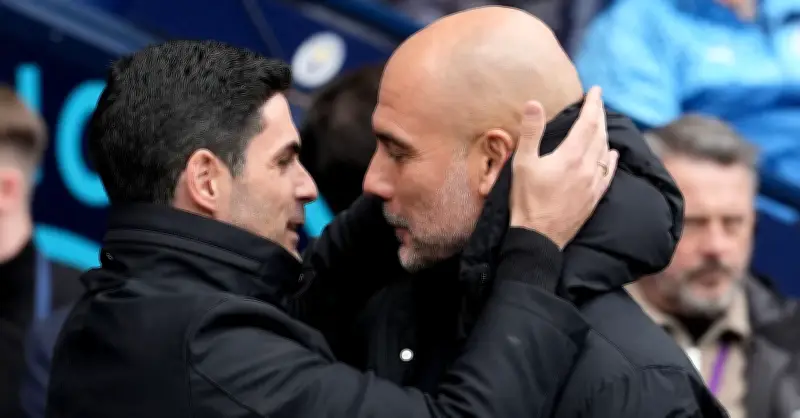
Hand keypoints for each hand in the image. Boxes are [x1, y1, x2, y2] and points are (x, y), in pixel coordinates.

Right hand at [509, 86, 618, 248]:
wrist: (540, 237)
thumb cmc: (527, 200)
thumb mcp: (523, 163)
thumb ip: (531, 132)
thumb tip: (534, 103)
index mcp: (571, 156)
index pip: (588, 122)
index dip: (593, 104)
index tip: (596, 90)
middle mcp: (588, 168)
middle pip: (600, 134)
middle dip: (599, 115)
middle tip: (598, 101)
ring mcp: (593, 184)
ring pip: (605, 152)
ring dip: (604, 134)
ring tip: (601, 124)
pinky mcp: (594, 198)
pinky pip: (609, 173)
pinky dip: (611, 159)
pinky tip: (613, 155)